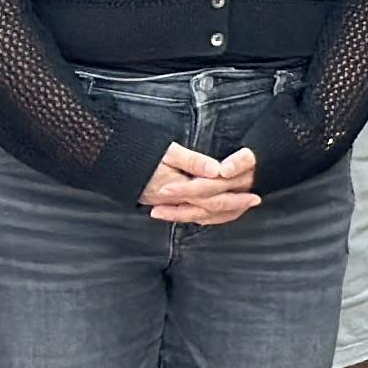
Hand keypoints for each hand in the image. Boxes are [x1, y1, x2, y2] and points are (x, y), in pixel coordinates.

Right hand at [140, 140, 258, 225]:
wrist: (113, 162)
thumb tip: (218, 170)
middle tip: (254, 201)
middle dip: (233, 206)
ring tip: (240, 207)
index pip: (212, 197)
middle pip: (209, 208)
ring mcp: (168, 203)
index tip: (254, 195)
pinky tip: (211, 211)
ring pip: (199, 214)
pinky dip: (203, 214)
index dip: (234, 197)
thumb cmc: (141, 153)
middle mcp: (175, 200)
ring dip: (220, 212)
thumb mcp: (169, 152)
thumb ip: (194, 162)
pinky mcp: (162, 202)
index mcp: (179, 188)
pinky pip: (188, 213)